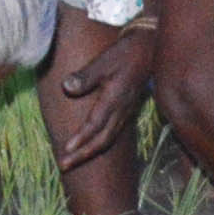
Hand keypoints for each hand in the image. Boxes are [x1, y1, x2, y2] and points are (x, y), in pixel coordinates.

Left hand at [50, 25, 155, 172]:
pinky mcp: (127, 111)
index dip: (81, 139)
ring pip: (108, 139)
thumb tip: (66, 87)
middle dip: (82, 155)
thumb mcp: (104, 61)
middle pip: (102, 140)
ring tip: (73, 160)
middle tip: (63, 165)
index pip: (95, 125)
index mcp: (115, 100)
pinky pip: (113, 134)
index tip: (66, 150)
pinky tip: (91, 146)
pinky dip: (100, 144)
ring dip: (90, 152)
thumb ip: (85, 76)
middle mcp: (121, 110)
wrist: (150, 50)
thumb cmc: (124, 54)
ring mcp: (126, 112)